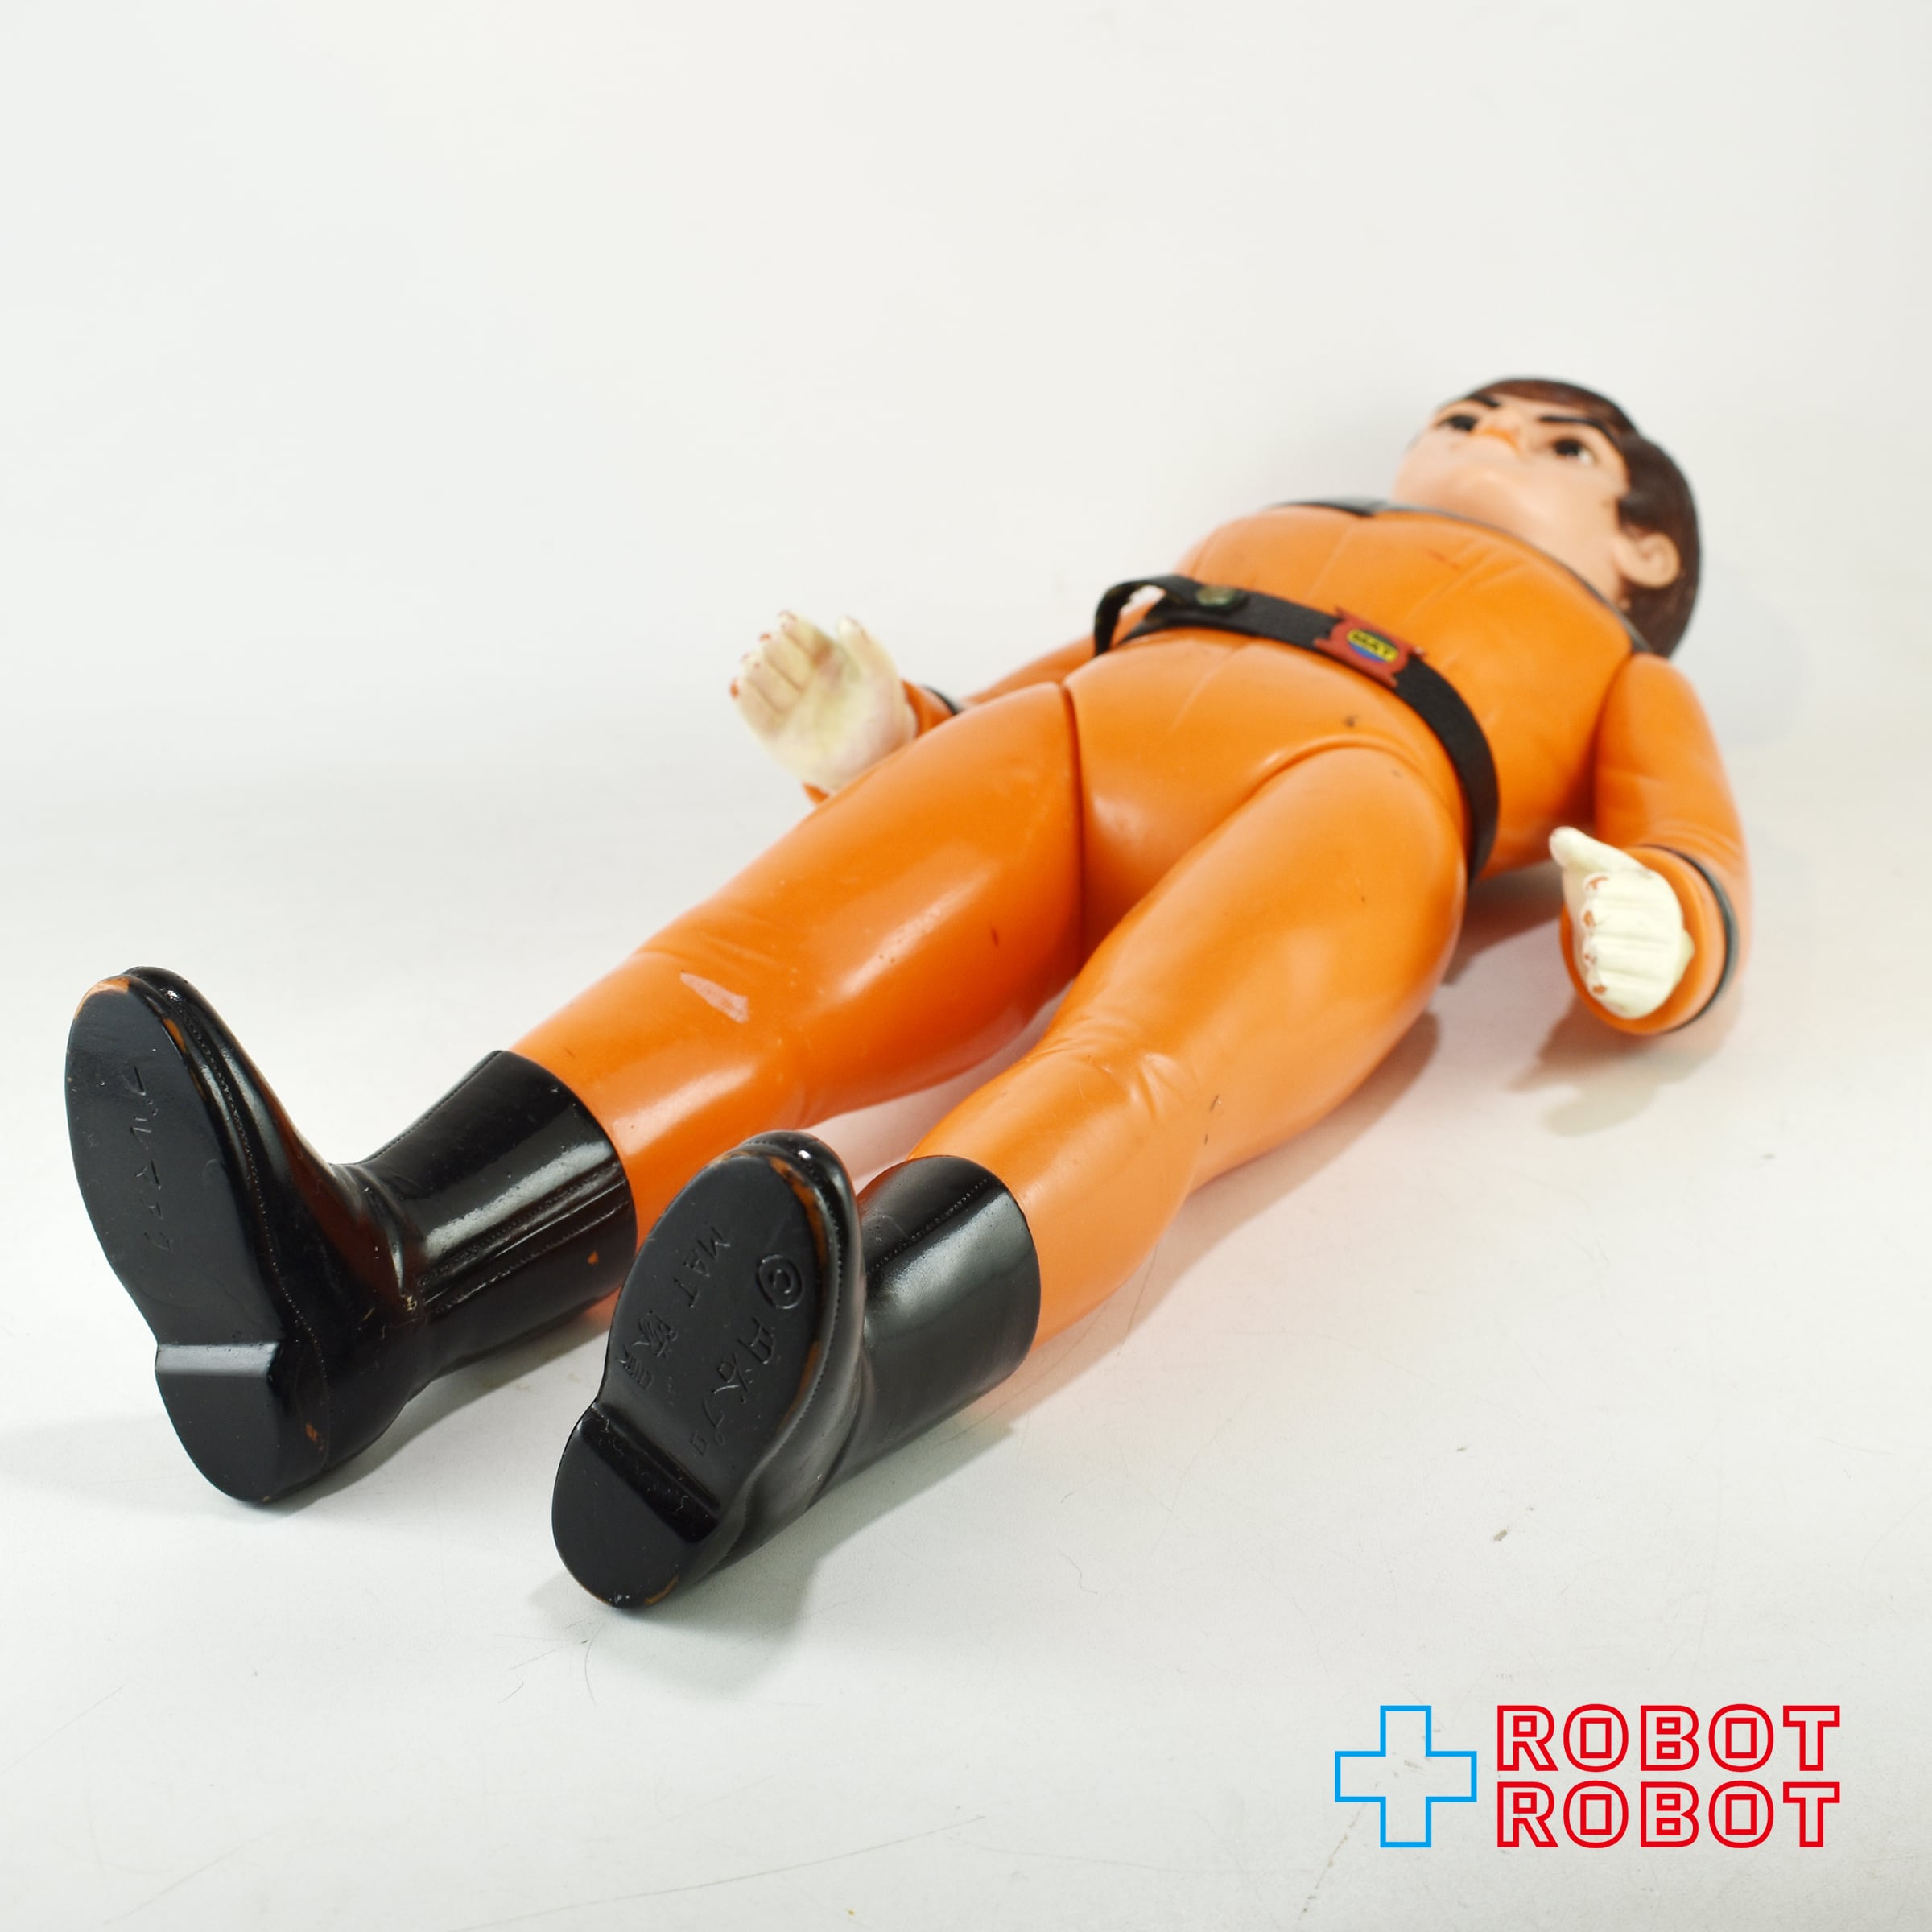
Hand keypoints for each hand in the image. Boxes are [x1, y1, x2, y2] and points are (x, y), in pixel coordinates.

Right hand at [731, 611, 916, 792]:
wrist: (874, 762)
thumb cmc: (881, 716)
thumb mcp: (882, 680)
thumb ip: (868, 648)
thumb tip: (843, 621)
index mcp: (822, 657)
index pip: (797, 631)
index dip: (789, 626)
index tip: (786, 625)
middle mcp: (799, 677)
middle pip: (774, 651)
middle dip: (771, 648)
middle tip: (769, 647)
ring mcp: (785, 704)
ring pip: (758, 677)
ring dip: (754, 669)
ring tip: (754, 665)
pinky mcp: (772, 734)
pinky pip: (750, 712)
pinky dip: (744, 697)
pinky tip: (740, 685)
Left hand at [1549, 827, 1693, 1020]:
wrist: (1629, 944)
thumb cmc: (1610, 901)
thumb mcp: (1597, 871)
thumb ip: (1579, 852)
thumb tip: (1559, 838)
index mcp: (1659, 893)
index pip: (1643, 890)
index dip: (1614, 888)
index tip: (1592, 886)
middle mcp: (1669, 929)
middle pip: (1641, 926)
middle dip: (1608, 922)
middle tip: (1589, 918)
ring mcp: (1664, 963)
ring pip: (1638, 961)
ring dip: (1607, 955)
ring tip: (1592, 949)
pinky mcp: (1651, 992)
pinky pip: (1635, 993)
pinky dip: (1612, 986)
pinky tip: (1596, 978)